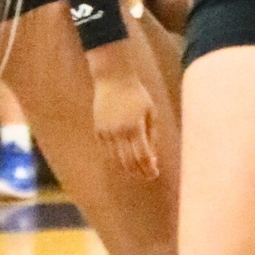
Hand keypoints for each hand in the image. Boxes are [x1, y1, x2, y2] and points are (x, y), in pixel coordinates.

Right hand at [88, 47, 158, 180]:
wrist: (113, 79)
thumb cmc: (137, 95)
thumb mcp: (151, 113)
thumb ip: (152, 136)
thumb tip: (152, 159)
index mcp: (135, 127)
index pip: (142, 156)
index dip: (148, 169)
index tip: (155, 173)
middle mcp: (119, 132)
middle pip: (128, 162)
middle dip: (139, 172)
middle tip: (148, 175)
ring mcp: (106, 132)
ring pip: (117, 158)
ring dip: (128, 167)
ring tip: (138, 169)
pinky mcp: (98, 130)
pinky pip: (108, 150)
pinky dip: (117, 156)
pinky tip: (126, 158)